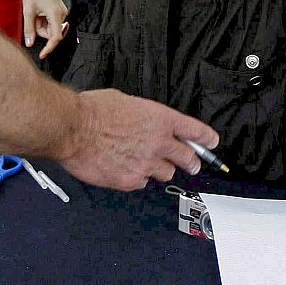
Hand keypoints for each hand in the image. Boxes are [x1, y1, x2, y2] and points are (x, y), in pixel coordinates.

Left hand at [22, 0, 68, 58]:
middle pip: (52, 33)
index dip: (49, 48)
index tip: (42, 55)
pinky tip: (39, 12)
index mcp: (56, 14)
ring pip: (51, 29)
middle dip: (40, 30)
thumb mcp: (28, 11)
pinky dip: (43, 21)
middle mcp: (62, 13)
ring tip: (35, 13)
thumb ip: (29, 29)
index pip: (55, 37)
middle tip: (32, 19)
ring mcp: (62, 12)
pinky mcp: (60, 11)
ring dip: (41, 25)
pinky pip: (52, 23)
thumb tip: (30, 44)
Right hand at [59, 89, 219, 189]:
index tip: (212, 143)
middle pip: (188, 158)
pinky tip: (125, 169)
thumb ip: (144, 116)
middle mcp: (158, 143)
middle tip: (191, 164)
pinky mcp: (130, 180)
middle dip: (192, 162)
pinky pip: (142, 183)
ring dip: (161, 169)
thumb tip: (145, 121)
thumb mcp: (127, 101)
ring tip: (148, 163)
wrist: (73, 129)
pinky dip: (137, 178)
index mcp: (160, 119)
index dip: (207, 139)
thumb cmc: (94, 110)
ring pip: (166, 174)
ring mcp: (146, 164)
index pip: (195, 131)